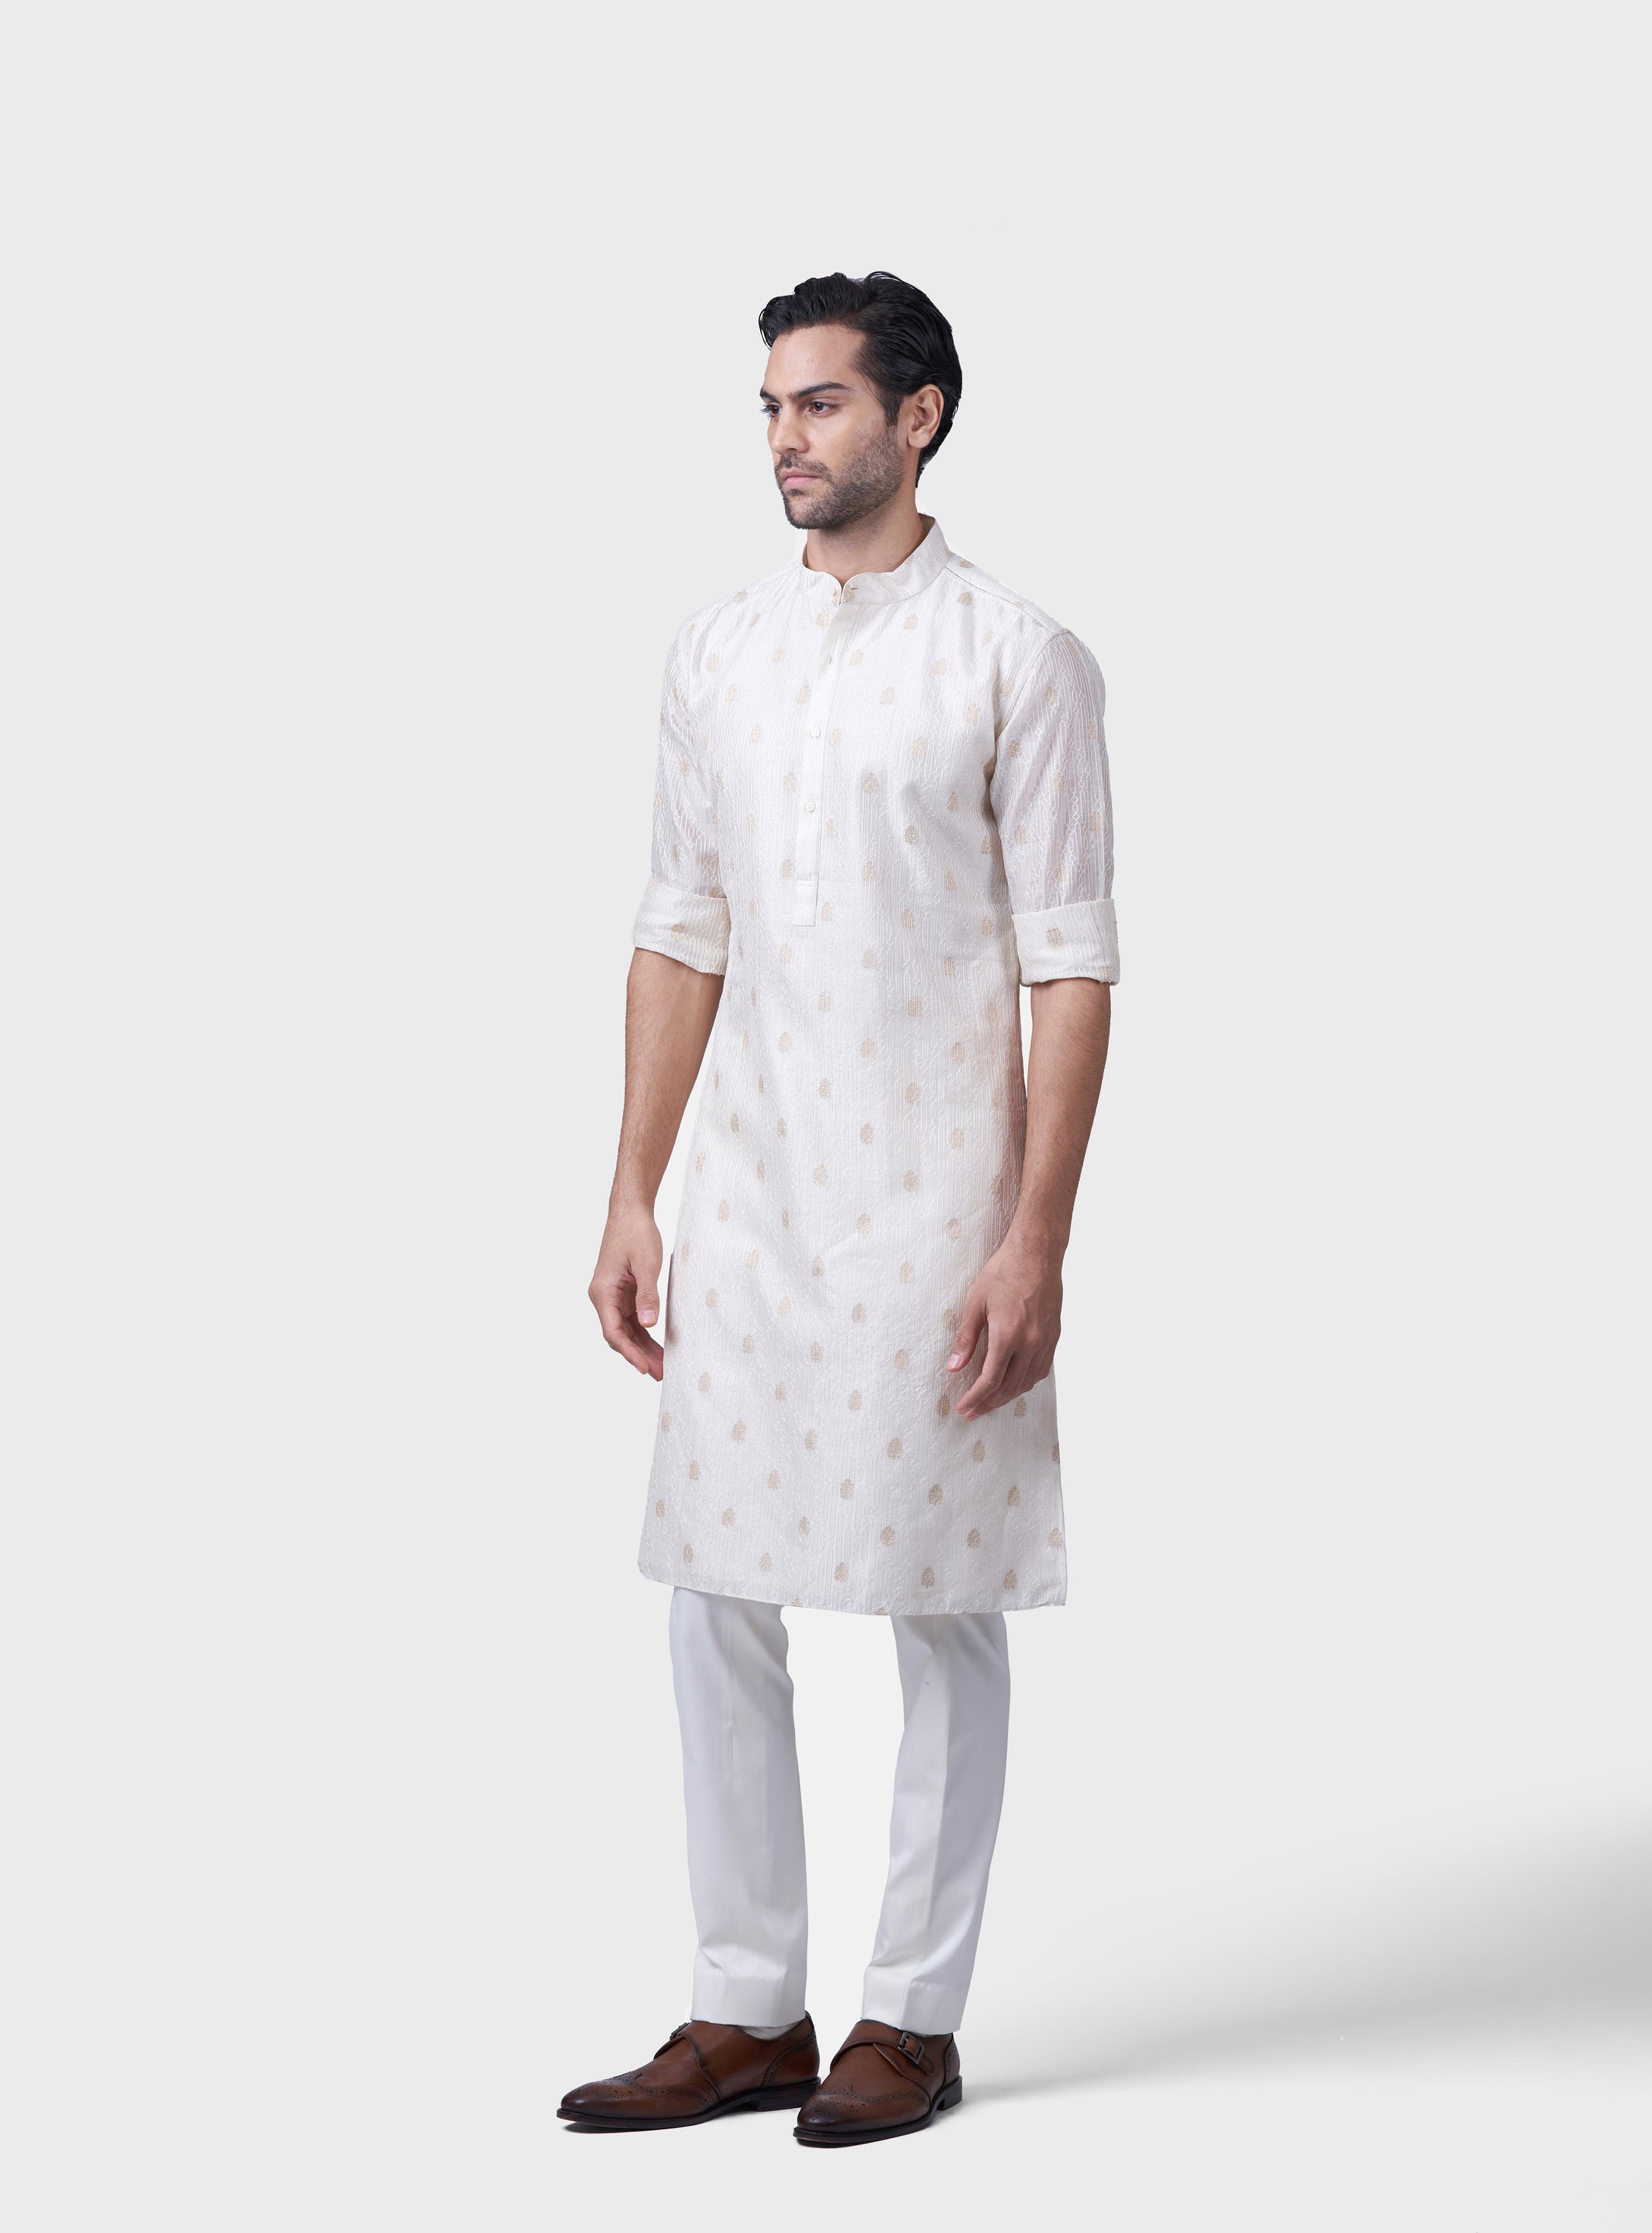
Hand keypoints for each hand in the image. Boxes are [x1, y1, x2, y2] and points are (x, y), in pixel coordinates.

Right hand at [589, 1204, 665, 1378]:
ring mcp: (613, 1297)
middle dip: (638, 1356)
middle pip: (619, 1335)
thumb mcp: (646, 1265)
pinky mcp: (623, 1294)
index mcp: (603, 1292)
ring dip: (642, 1348)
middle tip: (659, 1373)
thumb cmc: (635, 1233)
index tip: (643, 1367)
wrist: (630, 1212)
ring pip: (626, 1330)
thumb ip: (647, 1295)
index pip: (613, 1331)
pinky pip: (632, 1320)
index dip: (629, 1352)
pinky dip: (644, 1334)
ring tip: (661, 1367)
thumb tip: (649, 1324)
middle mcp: (603, 1297)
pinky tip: (657, 1347)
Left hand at [947, 1232, 1062, 1420]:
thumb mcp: (975, 1303)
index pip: (990, 1380)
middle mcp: (1030, 1344)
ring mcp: (1046, 1341)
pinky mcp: (1054, 1336)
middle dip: (989, 1403)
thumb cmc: (1003, 1272)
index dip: (976, 1398)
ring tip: (991, 1402)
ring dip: (1008, 1396)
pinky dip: (1026, 1382)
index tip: (964, 1408)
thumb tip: (953, 1367)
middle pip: (1010, 1387)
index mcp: (1008, 1336)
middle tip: (973, 1413)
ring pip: (1028, 1382)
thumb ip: (966, 1338)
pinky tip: (1015, 1384)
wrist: (1037, 1253)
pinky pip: (1041, 1370)